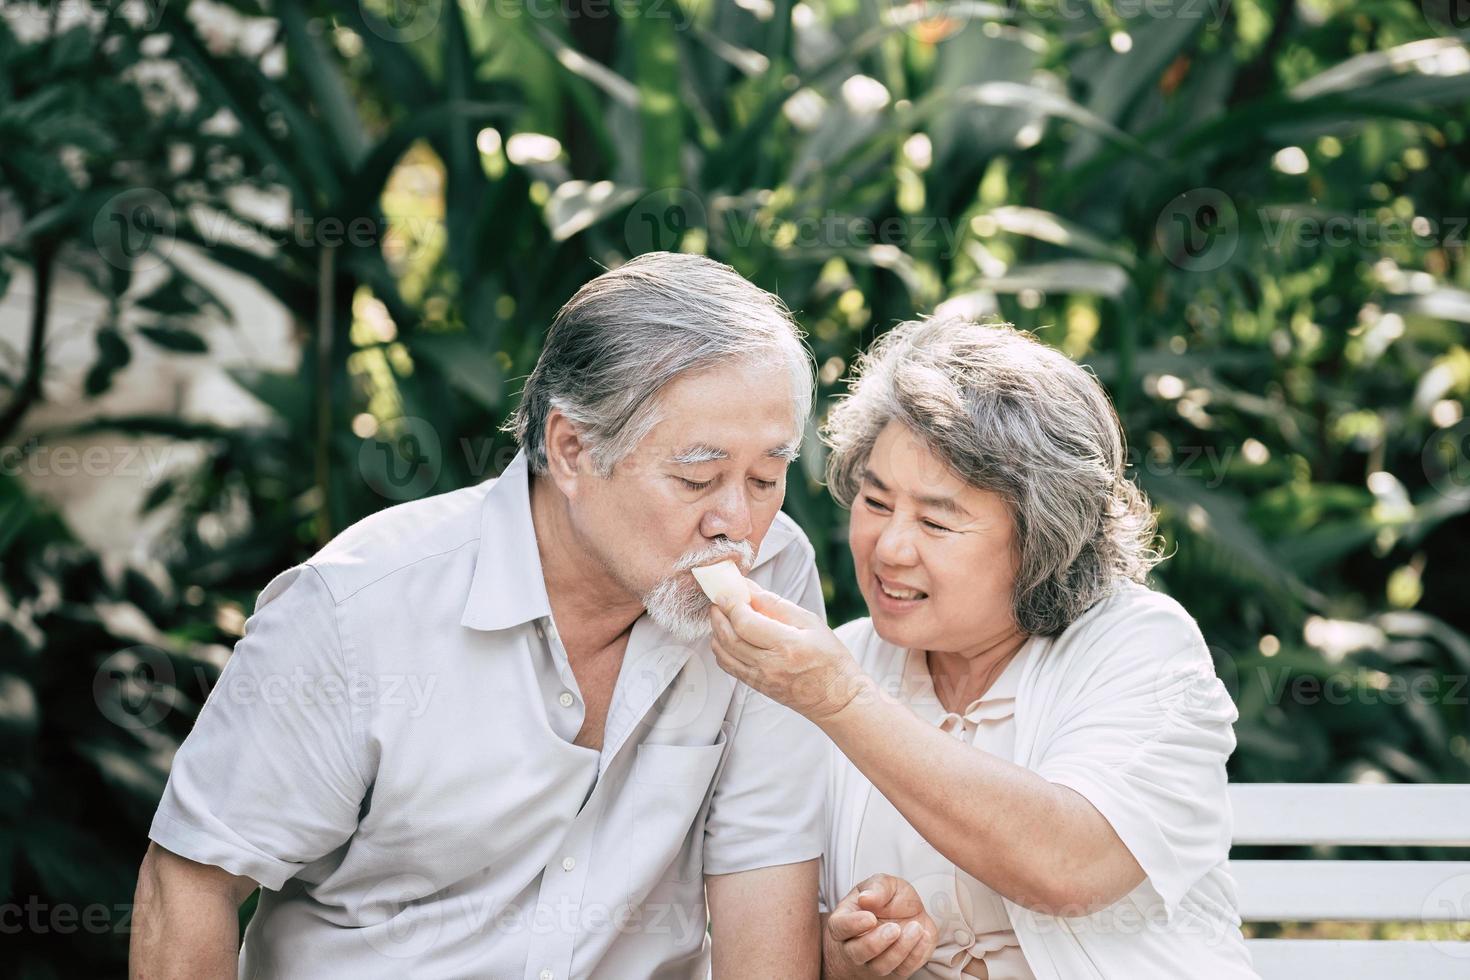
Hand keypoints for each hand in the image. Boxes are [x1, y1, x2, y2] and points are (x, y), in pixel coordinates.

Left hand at [708, 581, 865, 722]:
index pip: (745, 623)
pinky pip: (729, 666)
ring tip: (721, 614)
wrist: (837, 698)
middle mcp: (769, 665)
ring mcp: (761, 678)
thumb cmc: (830, 658)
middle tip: (719, 598)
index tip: (728, 590)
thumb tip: (750, 589)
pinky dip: (721, 649)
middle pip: (729, 637)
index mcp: (787, 646)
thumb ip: (776, 605)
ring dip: (716, 631)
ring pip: (724, 653)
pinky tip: (725, 636)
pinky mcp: (757, 686)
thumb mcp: (810, 623)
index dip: (731, 603)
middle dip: (719, 614)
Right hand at [825, 874, 937, 978]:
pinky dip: (916, 955)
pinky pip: (902, 970)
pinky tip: (924, 936)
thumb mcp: (883, 884)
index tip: (871, 917)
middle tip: (894, 928)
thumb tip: (866, 899)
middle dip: (877, 943)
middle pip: (857, 953)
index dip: (853, 925)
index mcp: (844, 921)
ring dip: (899, 949)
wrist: (907, 915)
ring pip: (881, 966)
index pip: (839, 927)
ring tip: (915, 928)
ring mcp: (873, 963)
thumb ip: (877, 888)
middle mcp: (854, 946)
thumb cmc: (888, 900)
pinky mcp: (894, 972)